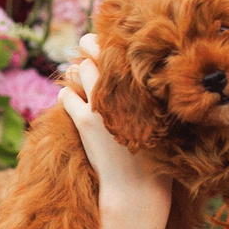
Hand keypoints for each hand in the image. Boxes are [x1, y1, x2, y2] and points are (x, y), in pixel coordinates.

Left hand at [60, 37, 170, 228]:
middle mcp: (124, 90)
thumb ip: (152, 97)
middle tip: (87, 44)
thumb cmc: (156, 157)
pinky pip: (66, 95)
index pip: (122, 49)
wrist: (137, 188)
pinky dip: (67, 94)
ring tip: (81, 75)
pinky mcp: (85, 121)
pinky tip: (73, 100)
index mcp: (145, 87)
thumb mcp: (162, 120)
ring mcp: (102, 104)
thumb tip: (141, 76)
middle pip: (97, 52)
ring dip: (78, 71)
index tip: (108, 40)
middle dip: (90, 46)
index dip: (111, 40)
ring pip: (80, 70)